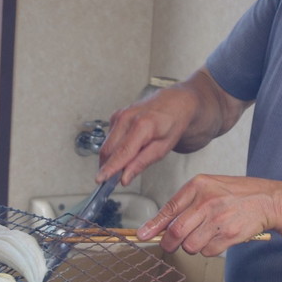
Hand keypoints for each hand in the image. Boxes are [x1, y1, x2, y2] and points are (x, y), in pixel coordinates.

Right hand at [96, 68, 250, 186]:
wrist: (181, 100)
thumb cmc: (177, 122)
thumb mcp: (165, 147)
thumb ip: (142, 162)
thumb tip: (124, 177)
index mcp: (142, 125)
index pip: (121, 153)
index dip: (109, 169)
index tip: (100, 180)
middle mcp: (128, 117)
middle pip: (109, 149)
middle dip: (108, 166)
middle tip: (112, 181)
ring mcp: (120, 114)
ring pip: (107, 144)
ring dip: (111, 158)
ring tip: (126, 163)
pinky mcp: (117, 115)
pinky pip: (110, 137)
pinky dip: (115, 147)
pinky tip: (129, 147)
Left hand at [138, 175, 281, 256]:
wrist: (268, 199)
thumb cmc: (236, 194)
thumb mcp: (209, 188)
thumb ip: (184, 204)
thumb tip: (158, 227)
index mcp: (199, 186)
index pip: (169, 209)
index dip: (153, 227)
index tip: (142, 236)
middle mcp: (207, 201)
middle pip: (175, 233)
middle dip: (170, 244)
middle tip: (171, 245)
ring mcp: (219, 218)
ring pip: (190, 246)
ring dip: (193, 246)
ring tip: (206, 234)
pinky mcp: (229, 234)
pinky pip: (207, 251)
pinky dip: (209, 249)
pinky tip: (219, 237)